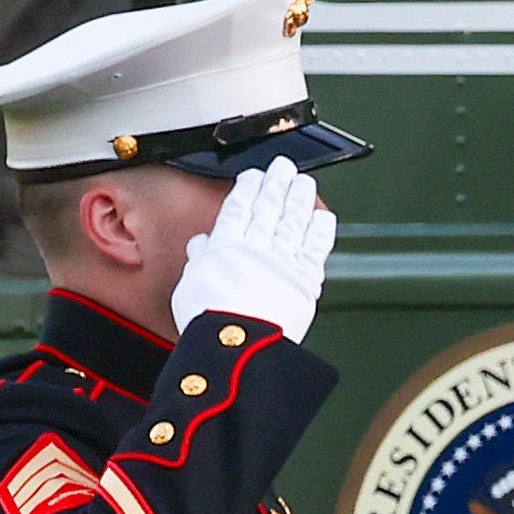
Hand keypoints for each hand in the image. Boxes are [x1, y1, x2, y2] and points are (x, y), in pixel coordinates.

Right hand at [169, 156, 336, 340]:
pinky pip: (314, 248)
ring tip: (304, 182)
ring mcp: (282, 262)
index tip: (254, 175)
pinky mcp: (304, 280)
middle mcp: (256, 248)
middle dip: (277, 184)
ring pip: (292, 221)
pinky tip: (323, 216)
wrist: (236, 346)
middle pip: (269, 208)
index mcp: (225, 246)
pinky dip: (319, 230)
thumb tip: (201, 243)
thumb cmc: (209, 322)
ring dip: (299, 198)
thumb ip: (200, 259)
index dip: (248, 188)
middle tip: (283, 166)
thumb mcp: (190, 285)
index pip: (239, 208)